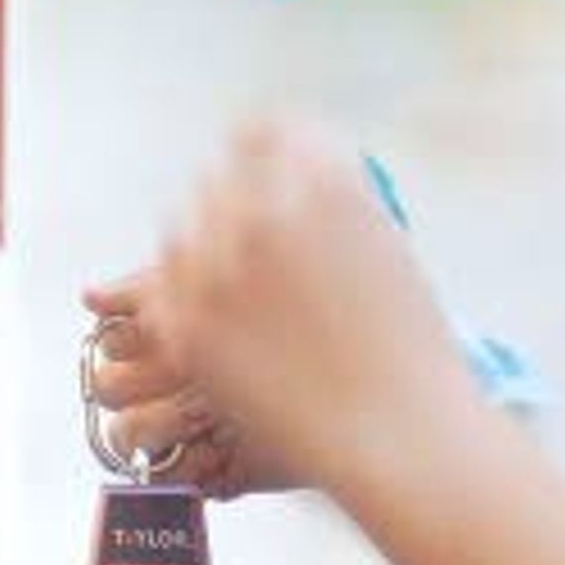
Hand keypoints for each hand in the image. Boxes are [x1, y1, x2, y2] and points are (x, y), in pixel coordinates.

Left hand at [81, 117, 480, 517]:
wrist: (401, 434)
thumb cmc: (406, 350)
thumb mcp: (381, 241)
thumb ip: (326, 199)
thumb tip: (282, 180)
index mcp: (320, 171)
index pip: (260, 129)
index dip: (260, 160)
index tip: (260, 185)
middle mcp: (262, 205)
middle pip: (215, 180)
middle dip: (231, 215)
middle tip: (258, 269)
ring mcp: (216, 264)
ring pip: (178, 232)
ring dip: (201, 259)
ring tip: (245, 309)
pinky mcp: (184, 324)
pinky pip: (157, 295)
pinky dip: (183, 310)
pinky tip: (225, 341)